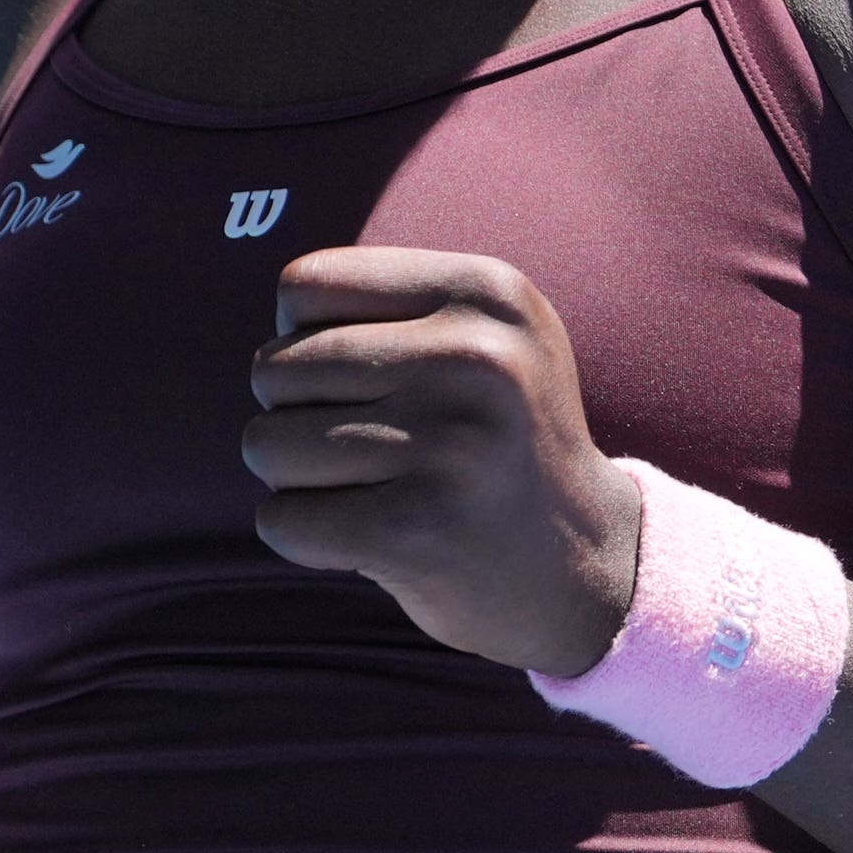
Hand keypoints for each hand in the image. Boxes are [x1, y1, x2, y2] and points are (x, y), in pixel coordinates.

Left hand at [243, 246, 642, 675]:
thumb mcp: (481, 337)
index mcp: (486, 292)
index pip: (303, 287)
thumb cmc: (497, 442)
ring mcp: (448, 446)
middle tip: (366, 450)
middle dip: (292, 416)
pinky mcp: (415, 531)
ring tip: (369, 489)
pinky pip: (281, 519)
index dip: (300, 340)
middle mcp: (474, 357)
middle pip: (275, 369)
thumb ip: (384, 307)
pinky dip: (302, 535)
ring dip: (294, 479)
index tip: (358, 381)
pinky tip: (367, 539)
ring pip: (266, 444)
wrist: (586, 566)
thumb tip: (272, 337)